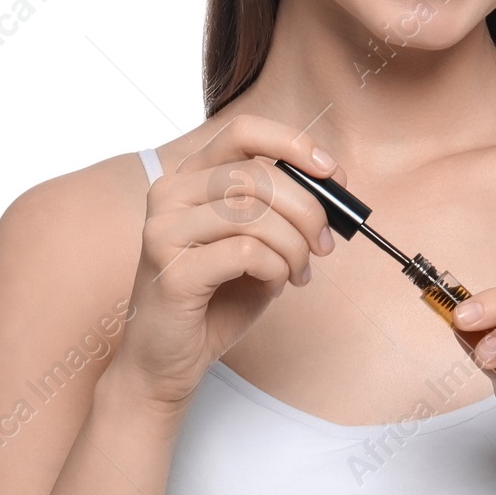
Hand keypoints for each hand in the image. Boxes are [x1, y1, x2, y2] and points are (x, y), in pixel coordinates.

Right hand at [112, 114, 342, 410]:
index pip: (242, 132)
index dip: (292, 143)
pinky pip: (247, 251)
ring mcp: (163, 230)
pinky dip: (276, 268)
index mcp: (189, 178)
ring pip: (254, 213)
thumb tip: (332, 183)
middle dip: (307, 209)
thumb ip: (280, 209)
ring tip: (299, 272)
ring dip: (294, 245)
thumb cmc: (215, 299)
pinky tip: (275, 284)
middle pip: (257, 175)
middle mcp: (168, 193)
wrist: (166, 362)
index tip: (331, 171)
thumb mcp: (256, 243)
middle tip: (324, 244)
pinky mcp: (170, 270)